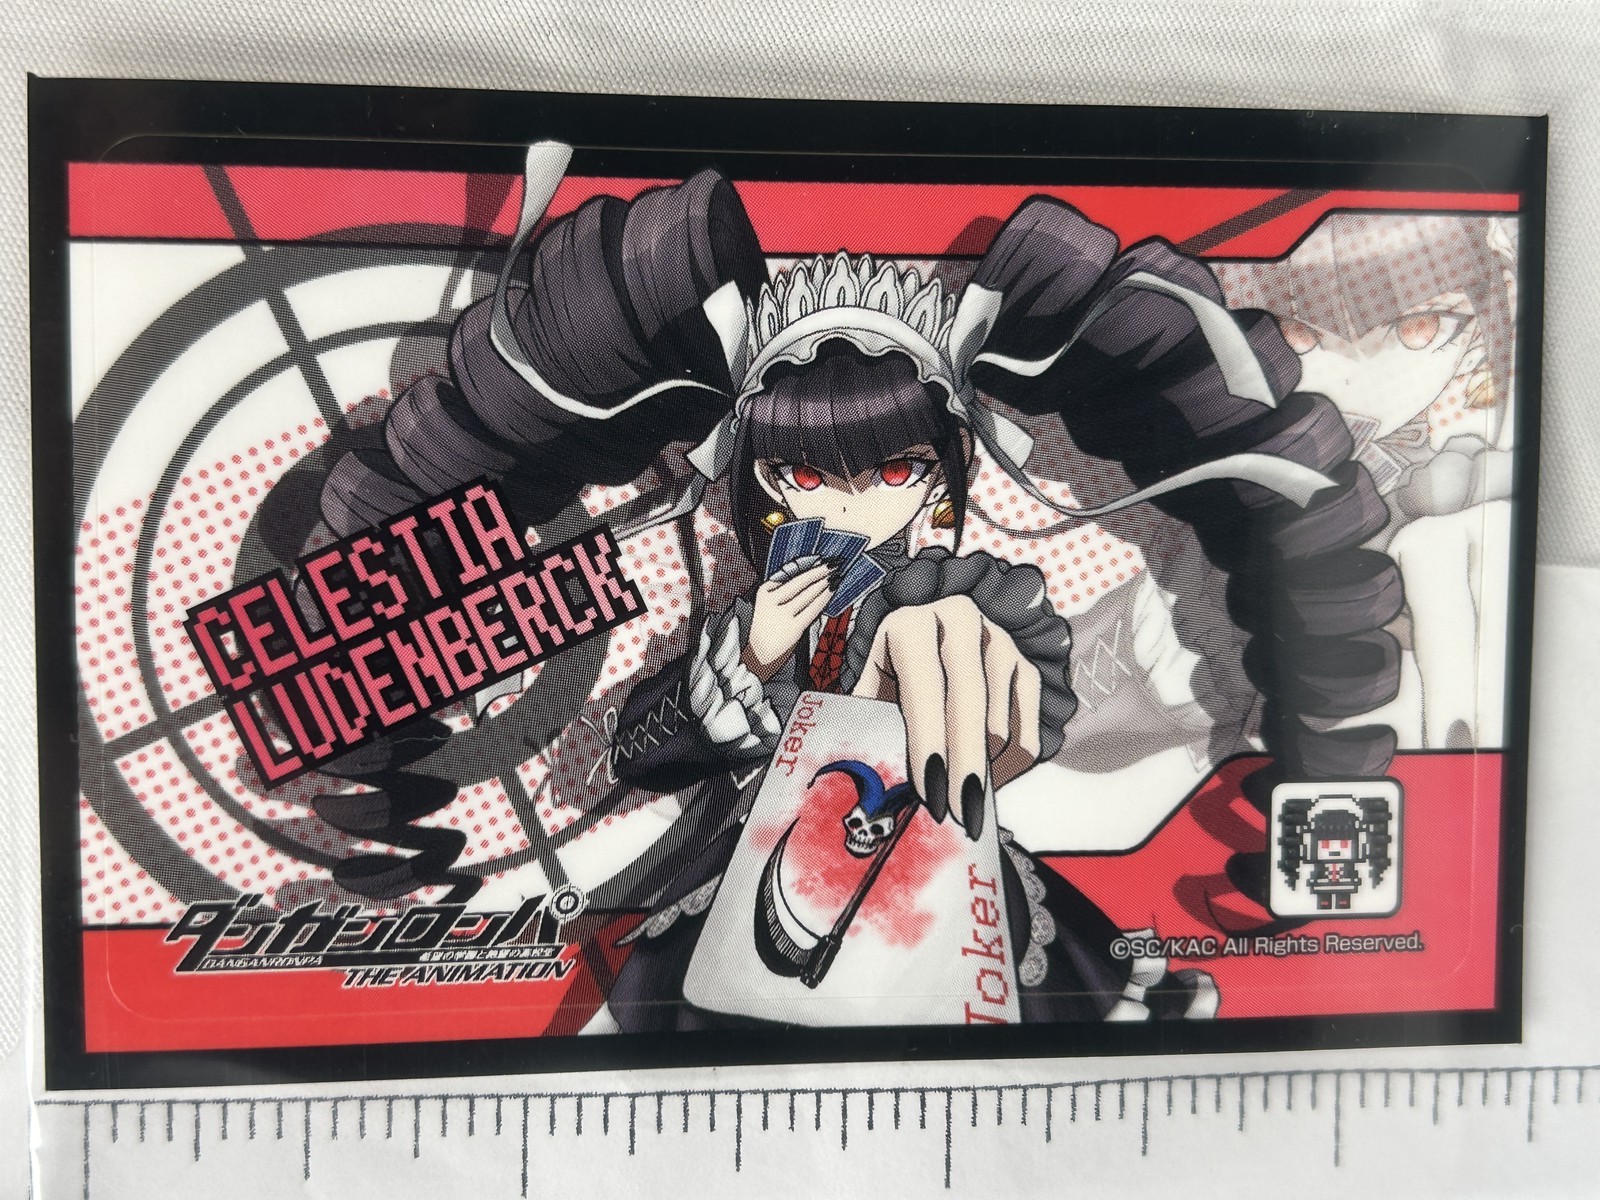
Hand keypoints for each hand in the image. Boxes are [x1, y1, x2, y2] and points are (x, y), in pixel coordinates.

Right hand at [742, 560, 834, 681]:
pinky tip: (831, 591)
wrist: (757, 655)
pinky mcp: (793, 628)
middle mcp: (771, 601)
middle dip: (819, 571)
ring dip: (824, 583)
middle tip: (833, 563)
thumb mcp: (767, 605)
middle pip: (800, 582)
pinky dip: (824, 598)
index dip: (807, 566)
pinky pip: (812, 609)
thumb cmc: (766, 628)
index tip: (820, 559)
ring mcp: (782, 615)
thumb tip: (810, 578)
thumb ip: (782, 592)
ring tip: (835, 575)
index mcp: (764, 592)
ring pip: (808, 594)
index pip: (789, 574)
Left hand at [852, 595, 1041, 839]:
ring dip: (980, 776)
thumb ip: (867, 730)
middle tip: (956, 817)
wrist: (927, 650)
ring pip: (1001, 728)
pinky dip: (1006, 772)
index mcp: (911, 625)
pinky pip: (1027, 738)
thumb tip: (865, 788)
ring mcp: (1001, 643)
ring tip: (955, 799)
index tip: (929, 793)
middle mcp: (961, 622)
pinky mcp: (1028, 669)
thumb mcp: (869, 695)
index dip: (926, 744)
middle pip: (972, 707)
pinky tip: (981, 783)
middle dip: (964, 768)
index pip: (924, 688)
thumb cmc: (889, 683)